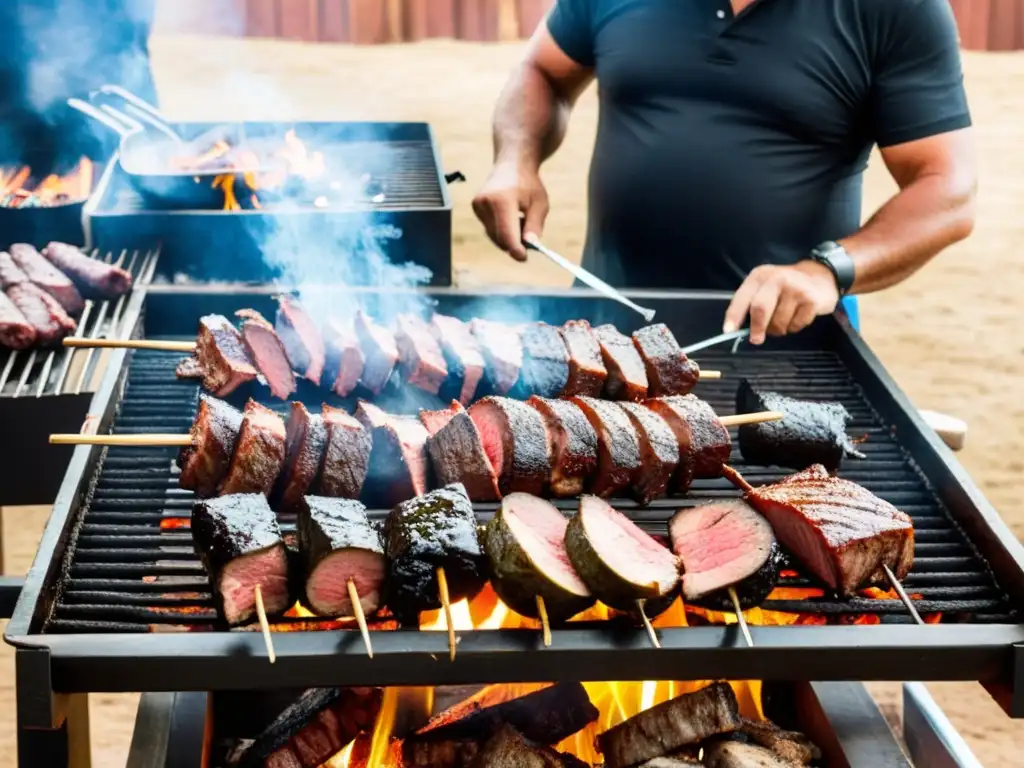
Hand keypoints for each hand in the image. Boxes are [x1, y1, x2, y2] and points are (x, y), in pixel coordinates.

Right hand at [472, 161, 548, 260]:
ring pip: (493, 236)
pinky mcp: (475, 207)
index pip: (506, 233)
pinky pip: (489, 229)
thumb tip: (530, 245)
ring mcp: (478, 205)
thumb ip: (534, 225)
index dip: (515, 249)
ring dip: (508, 236)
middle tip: (529, 239)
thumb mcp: (540, 204)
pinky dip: (501, 230)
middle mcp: (485, 203)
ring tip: (520, 219)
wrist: (512, 164)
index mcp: (502, 200)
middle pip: (499, 237)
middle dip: (514, 243)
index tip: (524, 258)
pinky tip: (510, 216)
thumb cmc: (529, 184)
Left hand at [723, 261, 840, 344]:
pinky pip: (796, 325)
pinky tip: (799, 315)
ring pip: (779, 322)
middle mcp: (776, 279)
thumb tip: (736, 330)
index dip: (734, 316)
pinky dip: (795, 327)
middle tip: (756, 339)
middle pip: (760, 309)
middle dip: (757, 328)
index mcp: (760, 276)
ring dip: (779, 329)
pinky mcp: (811, 300)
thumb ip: (751, 303)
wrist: (821, 276)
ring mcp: (795, 289)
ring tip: (784, 320)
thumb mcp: (765, 286)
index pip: (742, 298)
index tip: (728, 331)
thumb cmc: (786, 286)